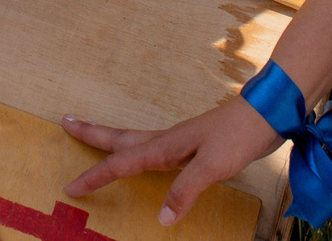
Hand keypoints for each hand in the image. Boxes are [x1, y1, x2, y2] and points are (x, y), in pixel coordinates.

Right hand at [60, 95, 281, 226]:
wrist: (266, 114)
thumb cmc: (239, 137)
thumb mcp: (213, 166)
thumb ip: (185, 190)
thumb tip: (160, 218)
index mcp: (165, 146)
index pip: (121, 164)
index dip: (95, 177)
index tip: (71, 187)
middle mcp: (166, 140)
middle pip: (119, 138)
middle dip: (91, 134)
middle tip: (65, 123)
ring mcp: (179, 140)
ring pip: (134, 139)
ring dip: (110, 138)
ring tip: (90, 133)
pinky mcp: (192, 144)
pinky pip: (152, 147)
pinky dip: (136, 149)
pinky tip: (144, 154)